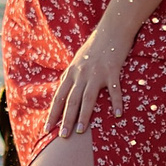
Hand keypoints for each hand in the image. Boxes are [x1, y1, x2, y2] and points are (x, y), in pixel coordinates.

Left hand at [47, 20, 130, 137]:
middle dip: (65, 119)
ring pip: (87, 98)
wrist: (111, 29)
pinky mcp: (112, 71)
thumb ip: (70, 74)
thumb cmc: (95, 45)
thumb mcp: (78, 59)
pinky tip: (117, 115)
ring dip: (84, 115)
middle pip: (71, 100)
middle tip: (62, 136)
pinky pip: (114, 90)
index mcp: (72, 72)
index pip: (59, 96)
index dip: (53, 113)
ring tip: (80, 131)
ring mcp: (97, 73)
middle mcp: (81, 74)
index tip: (47, 128)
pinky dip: (116, 103)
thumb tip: (61, 86)